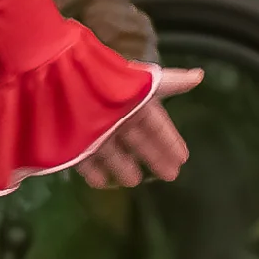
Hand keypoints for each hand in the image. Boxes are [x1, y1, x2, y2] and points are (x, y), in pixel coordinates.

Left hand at [78, 66, 201, 191]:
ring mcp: (92, 129)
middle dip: (154, 156)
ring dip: (123, 166)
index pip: (156, 125)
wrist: (59, 80)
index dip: (169, 141)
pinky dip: (92, 171)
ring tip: (135, 182)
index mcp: (132, 102)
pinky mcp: (70, 140)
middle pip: (137, 140)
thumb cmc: (105, 84)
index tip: (183, 158)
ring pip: (111, 151)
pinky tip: (102, 183)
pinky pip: (83, 158)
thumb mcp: (142, 84)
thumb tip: (200, 75)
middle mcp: (114, 115)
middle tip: (170, 175)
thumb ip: (170, 83)